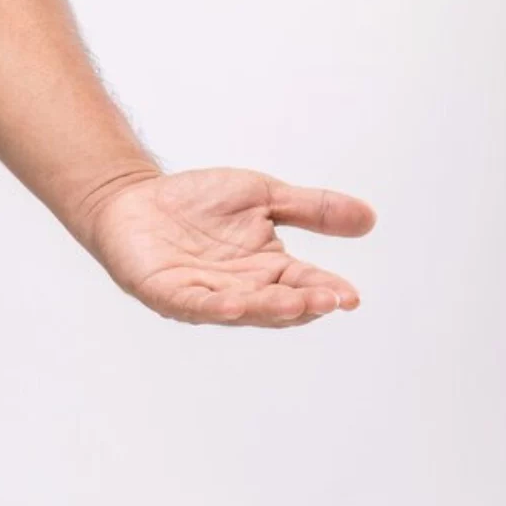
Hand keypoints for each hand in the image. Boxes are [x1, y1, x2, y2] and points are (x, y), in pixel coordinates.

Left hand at [84, 168, 376, 326]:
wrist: (135, 199)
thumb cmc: (198, 202)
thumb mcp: (264, 196)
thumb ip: (310, 208)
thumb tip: (370, 219)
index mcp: (266, 268)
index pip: (303, 284)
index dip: (327, 291)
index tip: (351, 296)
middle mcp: (239, 288)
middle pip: (277, 303)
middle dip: (303, 303)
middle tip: (331, 301)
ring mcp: (203, 294)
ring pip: (241, 309)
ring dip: (267, 309)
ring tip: (295, 305)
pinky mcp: (167, 292)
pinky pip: (194, 304)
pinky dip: (216, 306)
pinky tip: (236, 303)